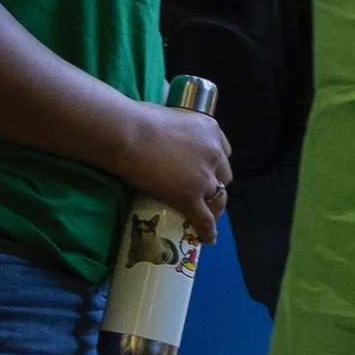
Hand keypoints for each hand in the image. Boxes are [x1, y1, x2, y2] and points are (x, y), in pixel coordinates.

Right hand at [110, 104, 231, 243]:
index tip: (207, 169)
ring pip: (218, 199)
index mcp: (211, 130)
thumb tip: (165, 135)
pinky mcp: (190, 198)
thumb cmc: (139, 119)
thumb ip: (176, 129)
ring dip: (215, 209)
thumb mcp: (169, 116)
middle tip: (204, 193)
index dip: (215, 164)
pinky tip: (207, 238)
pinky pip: (204, 219)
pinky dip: (207, 231)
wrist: (130, 134)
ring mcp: (203, 178)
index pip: (223, 152)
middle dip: (215, 185)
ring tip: (209, 218)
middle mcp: (213, 154)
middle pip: (224, 176)